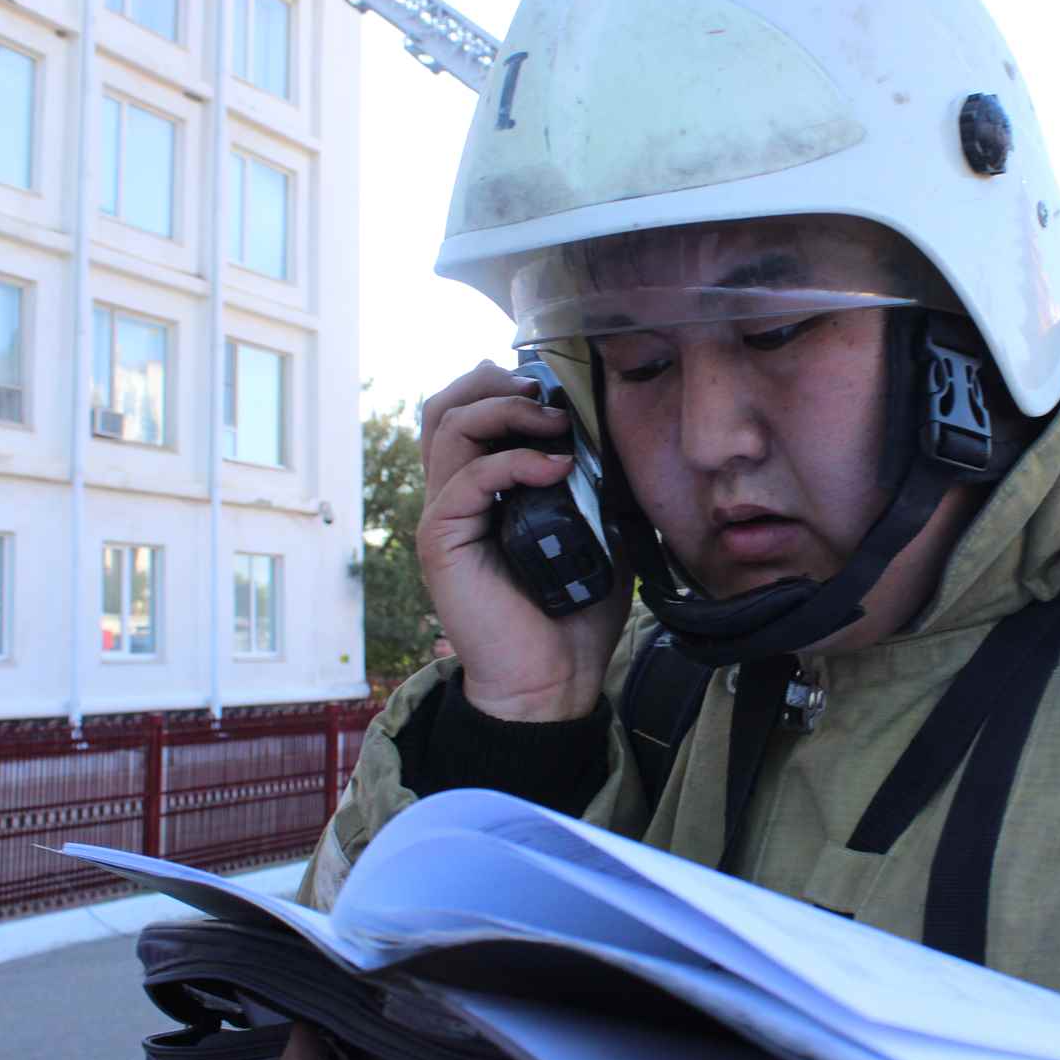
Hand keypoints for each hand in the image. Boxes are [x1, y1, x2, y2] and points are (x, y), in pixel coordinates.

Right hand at [417, 361, 631, 721]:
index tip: (557, 388)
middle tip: (543, 390)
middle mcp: (456, 493)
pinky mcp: (443, 539)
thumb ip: (595, 482)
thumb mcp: (599, 529)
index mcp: (484, 487)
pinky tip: (556, 468)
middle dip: (493, 381)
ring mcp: (445, 514)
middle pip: (445, 405)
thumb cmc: (573, 610)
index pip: (469, 411)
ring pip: (448, 426)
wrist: (552, 678)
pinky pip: (467, 478)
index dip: (503, 384)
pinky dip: (513, 462)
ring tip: (554, 423)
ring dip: (504, 409)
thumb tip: (617, 435)